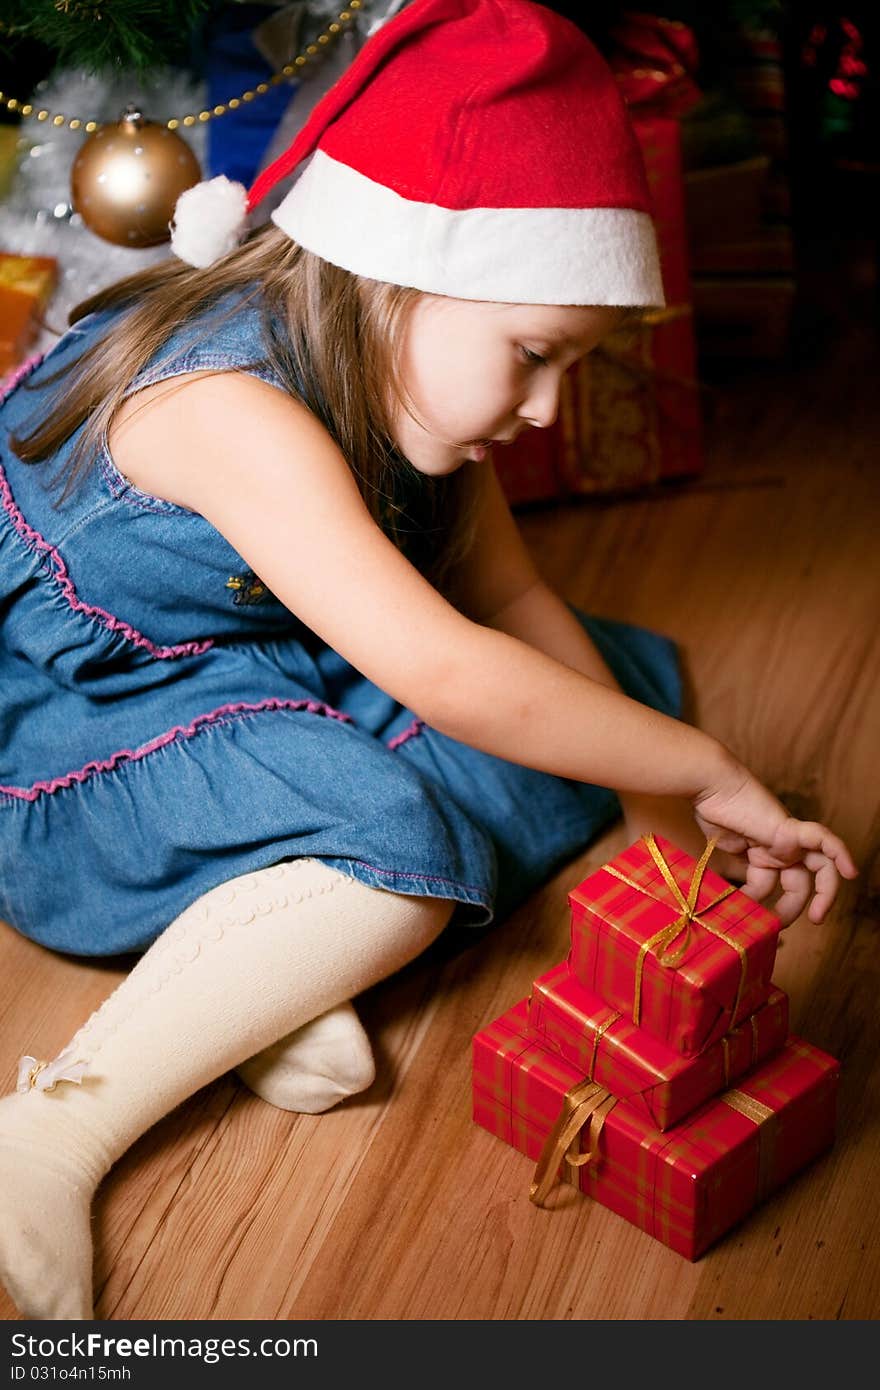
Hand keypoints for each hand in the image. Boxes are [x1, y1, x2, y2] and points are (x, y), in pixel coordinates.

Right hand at [691, 761, 859, 926]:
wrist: (711, 785)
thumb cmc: (709, 811)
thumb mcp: (717, 853)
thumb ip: (726, 873)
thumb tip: (721, 902)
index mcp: (761, 854)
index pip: (772, 885)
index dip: (765, 906)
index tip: (752, 923)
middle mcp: (778, 848)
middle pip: (798, 884)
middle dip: (790, 909)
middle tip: (776, 927)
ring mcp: (787, 839)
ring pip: (820, 869)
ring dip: (823, 895)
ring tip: (816, 917)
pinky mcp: (792, 830)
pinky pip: (825, 841)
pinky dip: (840, 853)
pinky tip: (850, 872)